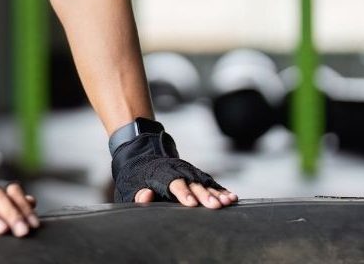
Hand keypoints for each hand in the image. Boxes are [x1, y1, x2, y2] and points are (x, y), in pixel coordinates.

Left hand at [109, 121, 236, 207]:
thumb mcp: (130, 187)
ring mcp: (189, 173)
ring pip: (205, 183)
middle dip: (204, 195)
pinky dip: (221, 190)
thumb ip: (138, 193)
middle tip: (215, 206)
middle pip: (193, 184)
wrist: (144, 158)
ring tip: (229, 202)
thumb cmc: (136, 179)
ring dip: (217, 193)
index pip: (173, 184)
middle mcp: (178, 172)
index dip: (182, 193)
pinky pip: (211, 183)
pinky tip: (232, 198)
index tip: (191, 203)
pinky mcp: (196, 176)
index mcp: (161, 176)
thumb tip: (146, 195)